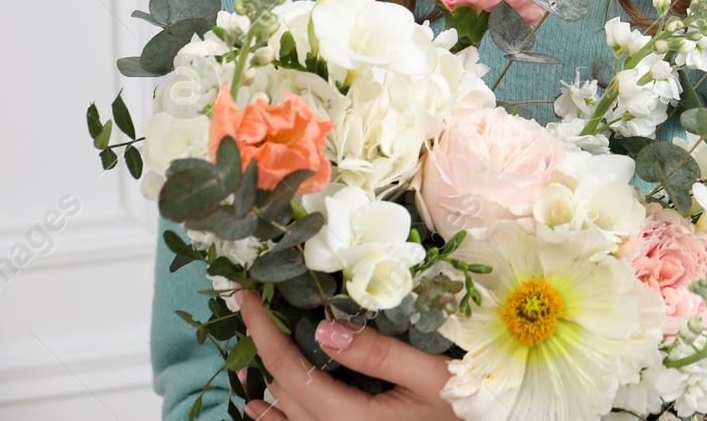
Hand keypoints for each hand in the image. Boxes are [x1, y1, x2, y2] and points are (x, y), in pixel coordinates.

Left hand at [235, 288, 458, 420]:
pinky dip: (273, 417)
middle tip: (251, 309)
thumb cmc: (465, 405)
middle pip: (282, 392)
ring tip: (242, 354)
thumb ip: (377, 355)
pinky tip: (260, 406)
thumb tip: (322, 327)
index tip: (244, 298)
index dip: (262, 333)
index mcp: (350, 419)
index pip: (289, 371)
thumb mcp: (430, 374)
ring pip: (283, 417)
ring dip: (261, 383)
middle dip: (261, 350)